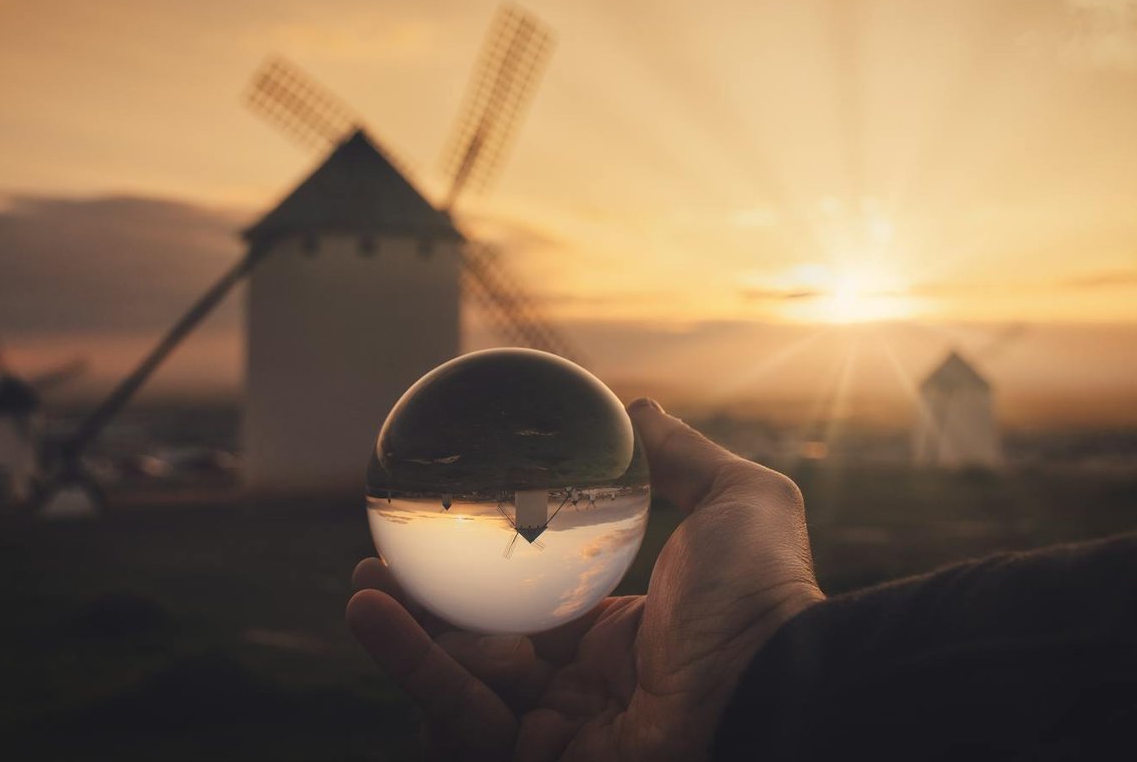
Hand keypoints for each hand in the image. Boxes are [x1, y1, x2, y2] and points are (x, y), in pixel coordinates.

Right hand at [346, 398, 821, 760]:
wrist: (774, 691)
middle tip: (384, 556)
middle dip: (429, 608)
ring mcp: (557, 736)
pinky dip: (411, 666)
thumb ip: (684, 459)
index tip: (450, 524)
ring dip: (404, 635)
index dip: (490, 572)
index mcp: (622, 640)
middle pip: (485, 649)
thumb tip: (638, 407)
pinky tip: (371, 612)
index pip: (537, 607)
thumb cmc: (762, 602)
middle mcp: (585, 692)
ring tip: (362, 584)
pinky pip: (458, 719)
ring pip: (458, 685)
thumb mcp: (737, 504)